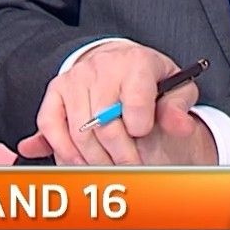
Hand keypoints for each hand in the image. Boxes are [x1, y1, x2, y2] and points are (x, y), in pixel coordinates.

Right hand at [16, 41, 206, 165]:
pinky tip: (79, 161)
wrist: (120, 61)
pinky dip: (63, 150)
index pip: (135, 105)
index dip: (140, 128)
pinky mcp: (56, 90)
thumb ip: (178, 109)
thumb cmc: (149, 80)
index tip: (143, 134)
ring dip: (95, 159)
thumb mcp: (175, 88)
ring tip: (111, 167)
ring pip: (79, 132)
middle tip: (131, 167)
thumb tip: (180, 126)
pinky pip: (50, 125)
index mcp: (136, 62)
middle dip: (120, 156)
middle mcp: (102, 66)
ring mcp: (75, 77)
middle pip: (104, 125)